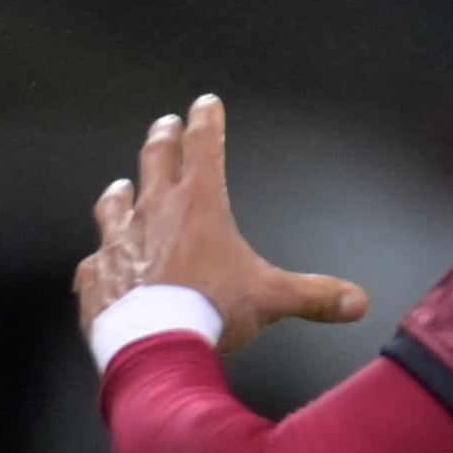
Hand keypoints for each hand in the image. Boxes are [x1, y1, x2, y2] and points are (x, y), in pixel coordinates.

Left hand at [72, 94, 366, 352]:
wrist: (155, 348)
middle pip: (156, 160)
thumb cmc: (211, 313)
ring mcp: (119, 241)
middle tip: (165, 126)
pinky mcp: (95, 274)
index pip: (204, 146)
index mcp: (198, 205)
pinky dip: (101, 261)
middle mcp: (153, 213)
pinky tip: (101, 264)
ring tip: (121, 186)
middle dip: (163, 138)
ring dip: (121, 193)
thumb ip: (314, 295)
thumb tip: (357, 302)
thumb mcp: (270, 299)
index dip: (207, 121)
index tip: (205, 104)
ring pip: (115, 203)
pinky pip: (95, 261)